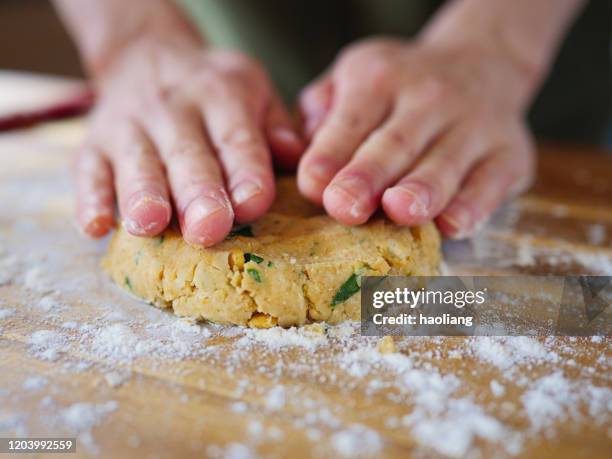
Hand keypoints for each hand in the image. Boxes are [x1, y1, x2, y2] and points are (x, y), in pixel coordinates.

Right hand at [75, 38, 303, 244]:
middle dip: (197, 193)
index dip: (245, 171)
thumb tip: (296, 157)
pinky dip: (89, 198)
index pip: (236, 138)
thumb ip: (275, 126)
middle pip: (187, 155)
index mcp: (221, 96)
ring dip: (142, 195)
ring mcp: (129, 127)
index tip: (253, 204)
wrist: (146, 56)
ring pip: (137, 164)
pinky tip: (94, 226)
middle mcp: (173, 109)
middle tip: (209, 227)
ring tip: (150, 225)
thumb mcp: (254, 90)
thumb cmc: (213, 90)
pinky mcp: (94, 144)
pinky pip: (88, 171)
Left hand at [297, 38, 534, 237]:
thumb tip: (303, 146)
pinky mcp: (509, 154)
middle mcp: (429, 97)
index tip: (313, 186)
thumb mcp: (354, 76)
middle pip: (394, 143)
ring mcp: (474, 125)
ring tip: (401, 211)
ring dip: (422, 190)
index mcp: (379, 79)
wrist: (481, 64)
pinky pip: (491, 183)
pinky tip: (453, 226)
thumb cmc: (400, 86)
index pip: (349, 121)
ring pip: (444, 163)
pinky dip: (474, 205)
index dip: (330, 155)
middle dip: (368, 176)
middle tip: (345, 207)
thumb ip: (323, 108)